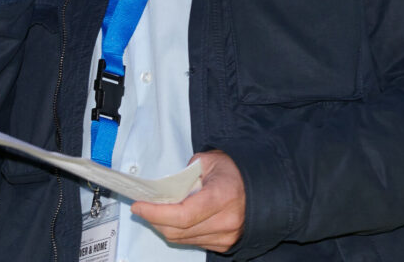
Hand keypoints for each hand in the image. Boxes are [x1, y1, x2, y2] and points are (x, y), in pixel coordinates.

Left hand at [131, 150, 245, 252]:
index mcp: (222, 197)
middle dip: (154, 220)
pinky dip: (179, 232)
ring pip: (182, 239)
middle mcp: (225, 222)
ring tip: (156, 212)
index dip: (156, 213)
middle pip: (178, 231)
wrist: (264, 187)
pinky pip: (193, 242)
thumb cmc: (237, 171)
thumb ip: (186, 172)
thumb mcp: (211, 160)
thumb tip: (167, 185)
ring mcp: (226, 236)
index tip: (139, 206)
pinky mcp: (225, 244)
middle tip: (142, 208)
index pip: (182, 215)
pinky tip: (174, 219)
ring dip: (164, 227)